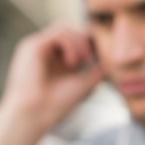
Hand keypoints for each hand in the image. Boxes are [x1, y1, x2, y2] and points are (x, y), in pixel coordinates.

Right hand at [0, 25, 103, 144]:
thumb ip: (97, 70)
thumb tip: (112, 59)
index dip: (88, 43)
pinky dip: (70, 44)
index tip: (99, 55)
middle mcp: (44, 52)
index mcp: (54, 61)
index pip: (73, 40)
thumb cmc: (56, 105)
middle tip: (89, 59)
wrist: (36, 115)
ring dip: (78, 42)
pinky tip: (72, 62)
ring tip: (82, 61)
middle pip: (69, 31)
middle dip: (84, 41)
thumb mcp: (84, 84)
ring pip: (63, 29)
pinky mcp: (32, 46)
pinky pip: (57, 33)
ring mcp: (37, 48)